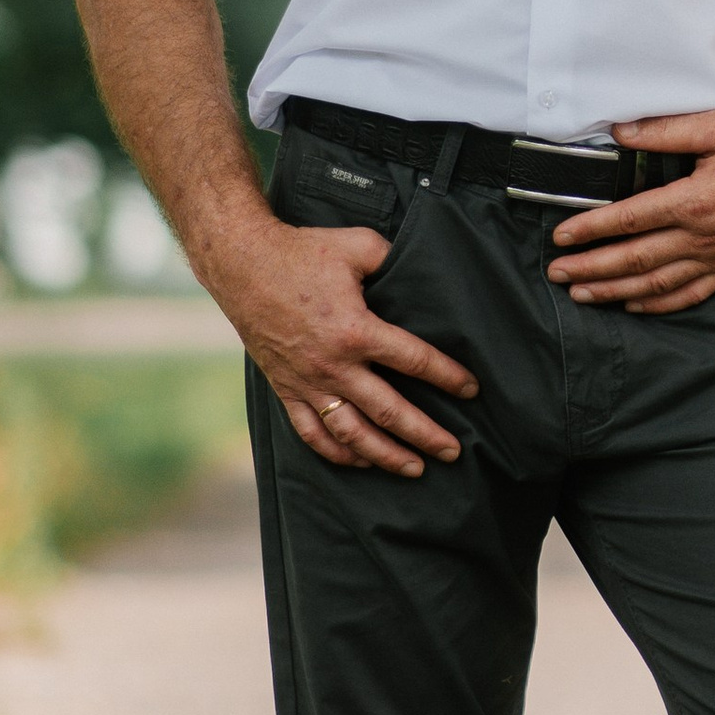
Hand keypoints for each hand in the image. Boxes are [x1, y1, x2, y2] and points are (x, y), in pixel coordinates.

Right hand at [212, 215, 478, 474]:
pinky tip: (361, 462)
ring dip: (385, 455)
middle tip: (453, 451)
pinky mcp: (285, 388)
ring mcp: (307, 382)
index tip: (472, 390)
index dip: (448, 377)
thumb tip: (423, 271)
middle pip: (390, 412)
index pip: (415, 361)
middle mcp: (333, 365)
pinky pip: (312, 432)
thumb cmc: (303, 251)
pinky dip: (338, 453)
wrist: (242, 263)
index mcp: (356, 331)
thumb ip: (395, 260)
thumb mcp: (359, 246)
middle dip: (426, 435)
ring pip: (352, 434)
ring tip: (414, 468)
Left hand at [548, 108, 714, 313]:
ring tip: (580, 294)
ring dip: (614, 290)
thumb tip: (619, 132)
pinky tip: (632, 305)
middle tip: (556, 273)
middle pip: (636, 259)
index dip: (592, 229)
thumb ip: (666, 130)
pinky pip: (689, 294)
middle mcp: (704, 236)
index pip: (631, 220)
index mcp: (697, 200)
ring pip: (657, 283)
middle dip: (591, 267)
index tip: (562, 237)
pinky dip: (657, 304)